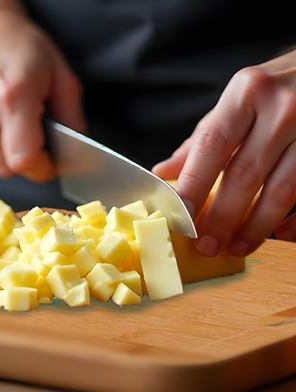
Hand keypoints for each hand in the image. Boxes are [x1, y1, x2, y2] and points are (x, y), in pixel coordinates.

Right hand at [0, 0, 85, 181]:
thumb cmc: (21, 48)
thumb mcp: (60, 74)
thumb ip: (72, 116)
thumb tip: (75, 151)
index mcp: (13, 96)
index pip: (24, 160)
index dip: (41, 168)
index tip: (50, 162)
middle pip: (6, 167)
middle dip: (26, 162)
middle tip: (35, 140)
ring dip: (6, 150)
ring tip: (12, 121)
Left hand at [152, 50, 295, 256]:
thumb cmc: (275, 88)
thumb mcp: (237, 102)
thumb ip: (203, 138)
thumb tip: (164, 172)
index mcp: (247, 93)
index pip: (211, 146)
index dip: (193, 186)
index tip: (180, 218)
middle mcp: (281, 108)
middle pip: (244, 175)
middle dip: (222, 217)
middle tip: (206, 245)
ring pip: (281, 190)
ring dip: (255, 226)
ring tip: (236, 247)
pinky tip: (279, 235)